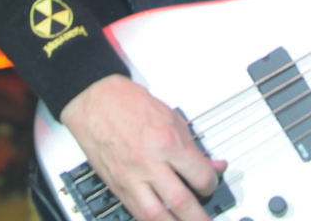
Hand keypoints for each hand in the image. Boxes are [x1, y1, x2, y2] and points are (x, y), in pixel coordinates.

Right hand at [60, 74, 226, 220]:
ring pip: (157, 215)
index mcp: (167, 141)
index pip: (200, 175)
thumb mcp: (172, 117)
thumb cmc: (130, 103)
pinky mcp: (118, 187)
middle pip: (181, 201)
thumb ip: (193, 146)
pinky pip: (137, 213)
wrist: (97, 102)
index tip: (211, 184)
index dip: (212, 184)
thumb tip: (213, 165)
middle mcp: (150, 163)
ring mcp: (132, 178)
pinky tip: (163, 220)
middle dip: (199, 217)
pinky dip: (152, 220)